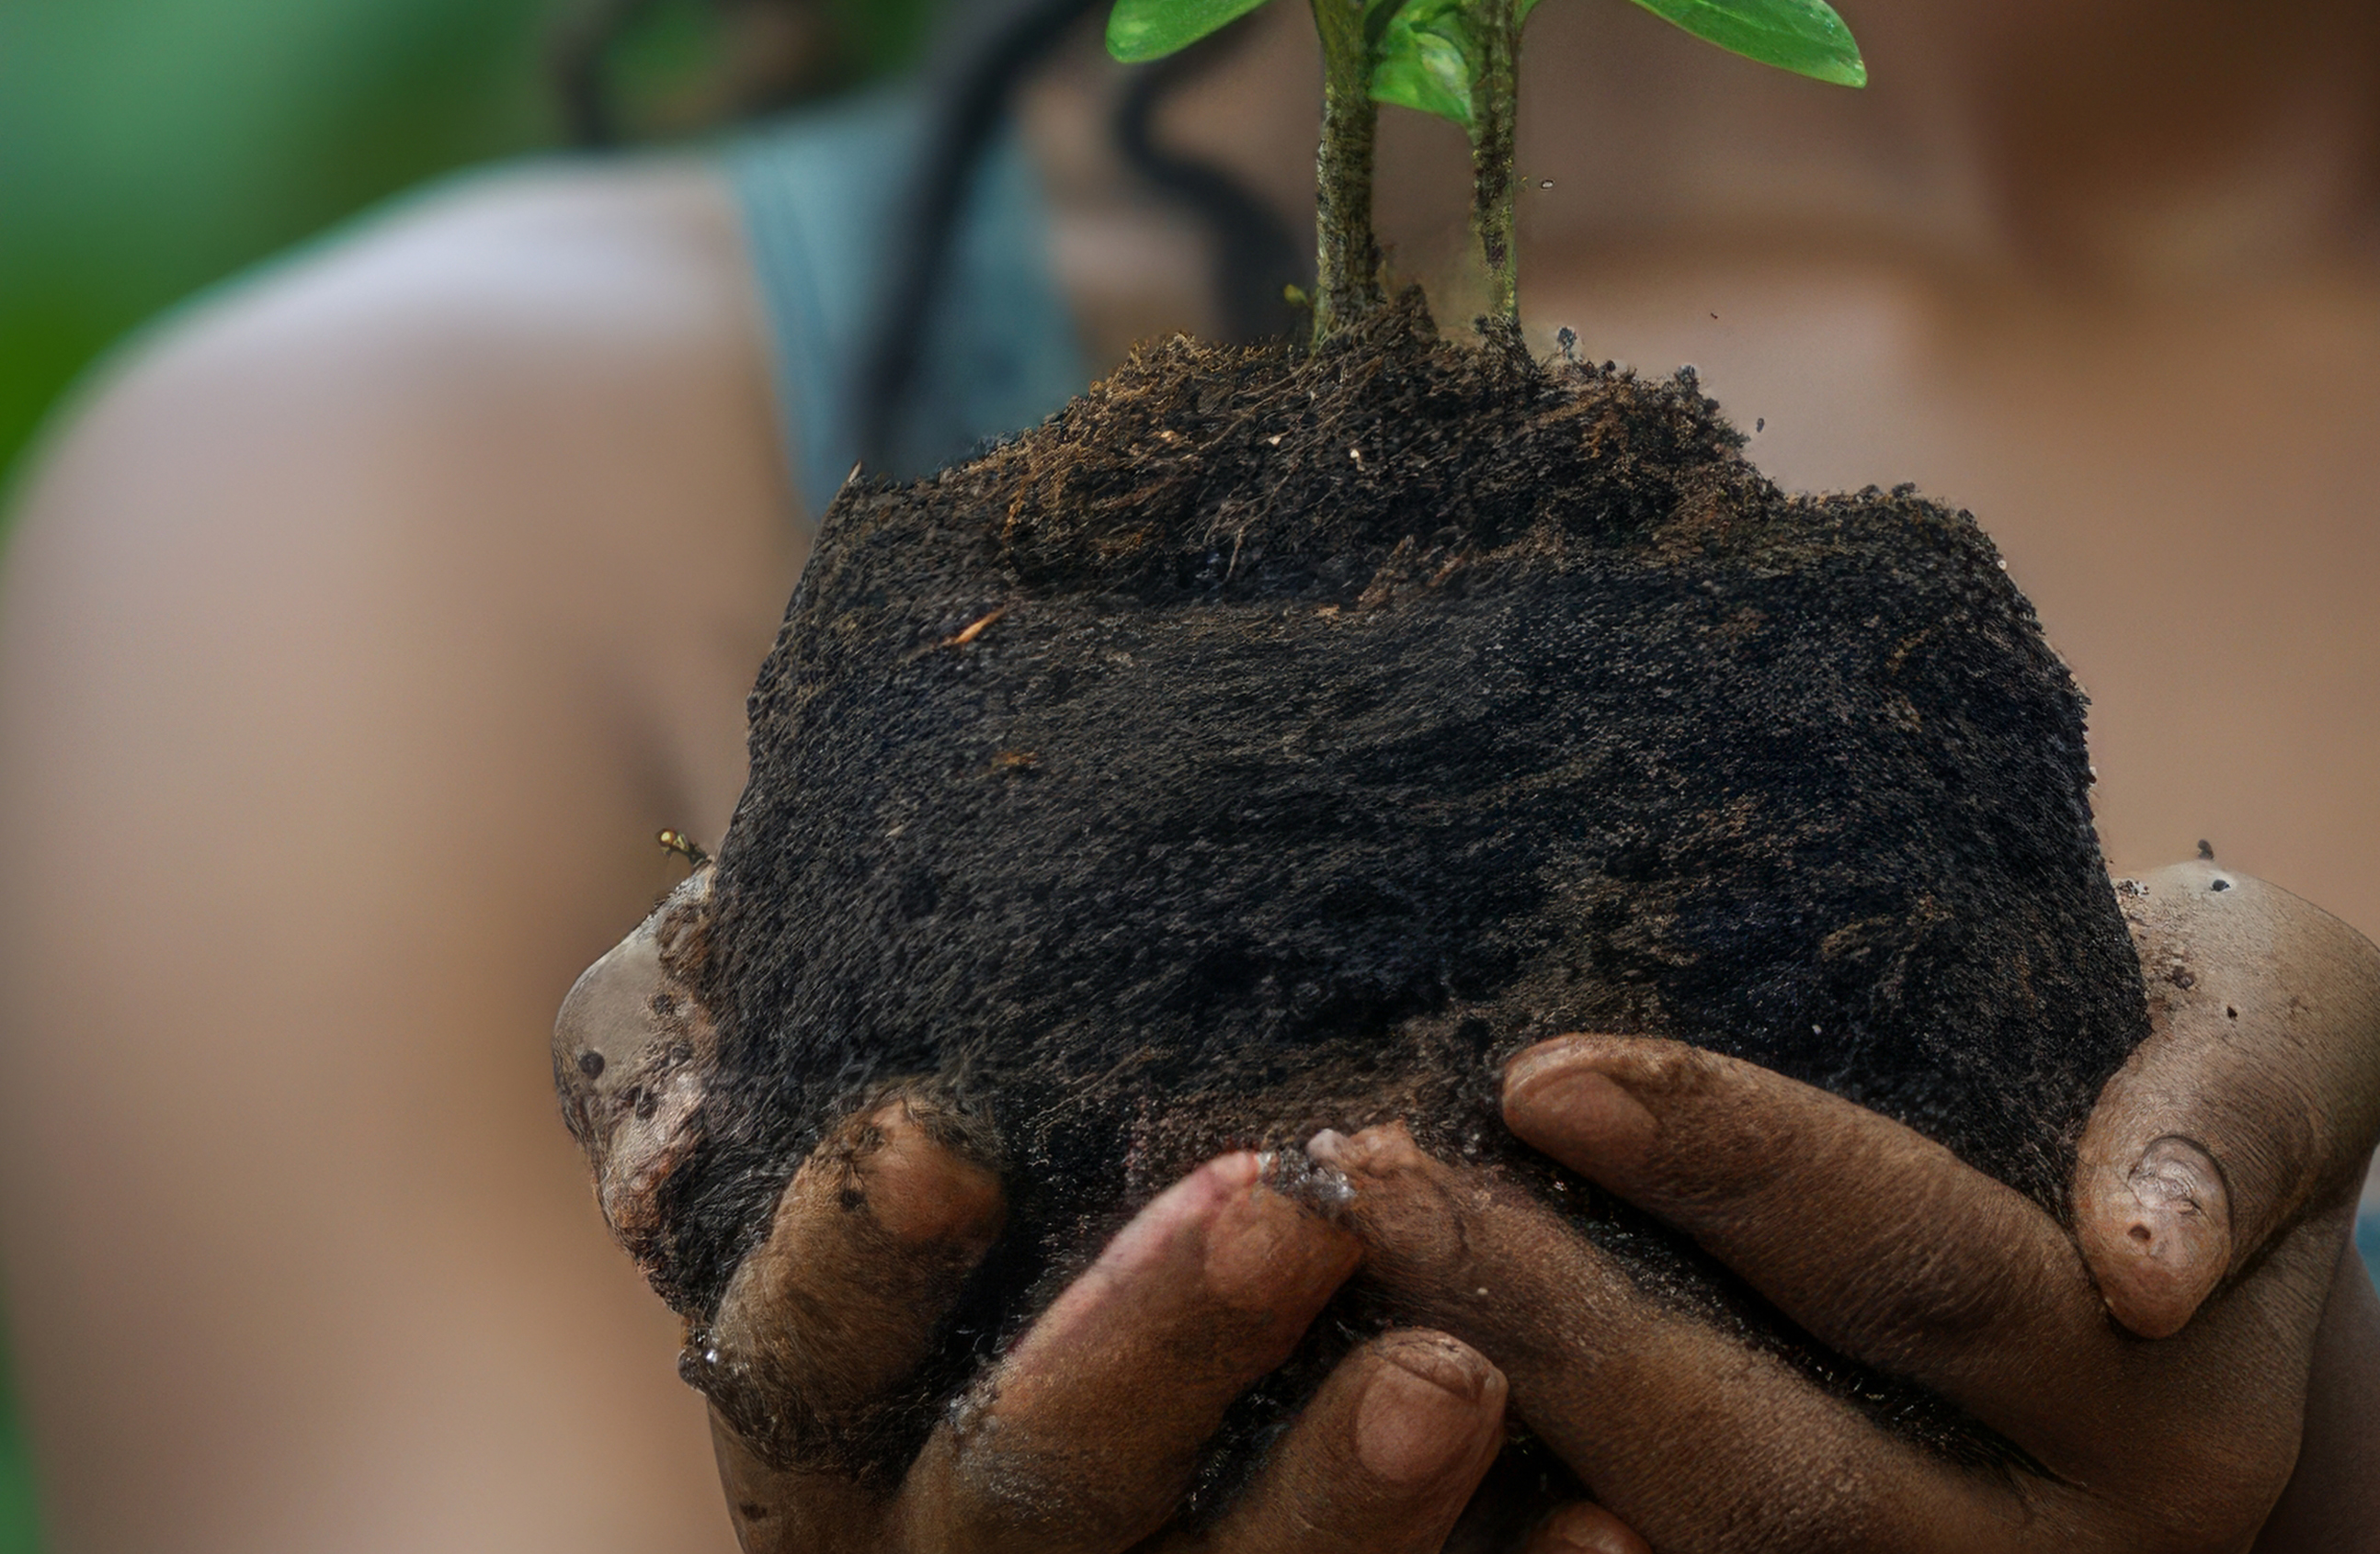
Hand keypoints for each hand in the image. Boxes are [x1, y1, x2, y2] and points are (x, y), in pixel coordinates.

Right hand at [556, 871, 1562, 1549]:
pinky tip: (1612, 1527)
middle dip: (1151, 1349)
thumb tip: (767, 889)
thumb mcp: (921, 1176)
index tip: (942, 1130)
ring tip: (1458, 1372)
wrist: (1146, 1485)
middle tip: (1285, 1209)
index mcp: (842, 1438)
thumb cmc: (1020, 1251)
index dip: (854, 1261)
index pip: (801, 1356)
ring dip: (1338, 1498)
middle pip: (1032, 1487)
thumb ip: (838, 1061)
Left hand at [1303, 862, 2379, 1553]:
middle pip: (1758, 1463)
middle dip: (1547, 1323)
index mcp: (2174, 1417)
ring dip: (1472, 1451)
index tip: (1537, 1070)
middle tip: (1363, 1177)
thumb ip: (2233, 1111)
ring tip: (1319, 1290)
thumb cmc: (2195, 1045)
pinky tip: (1330, 1419)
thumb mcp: (2281, 1020)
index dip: (1727, 1166)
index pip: (1910, 1268)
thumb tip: (2149, 1258)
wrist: (2175, 1192)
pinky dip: (1491, 1527)